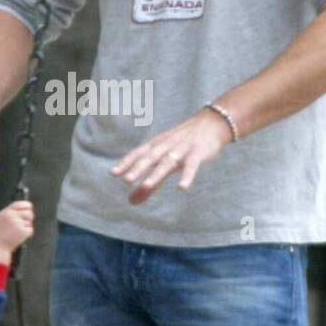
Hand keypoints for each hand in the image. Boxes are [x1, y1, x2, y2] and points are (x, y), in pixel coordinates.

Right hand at [0, 200, 34, 256]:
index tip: (29, 208)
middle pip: (29, 212)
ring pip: (29, 222)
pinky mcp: (23, 232)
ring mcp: (18, 224)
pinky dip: (27, 234)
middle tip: (24, 223)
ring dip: (26, 227)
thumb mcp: (0, 219)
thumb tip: (24, 208)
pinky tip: (18, 237)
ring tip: (16, 233)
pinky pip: (30, 230)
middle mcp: (13, 216)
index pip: (20, 204)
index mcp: (6, 212)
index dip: (27, 205)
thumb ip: (10, 212)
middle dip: (29, 217)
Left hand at [109, 108, 233, 204]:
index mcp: (157, 146)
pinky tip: (182, 187)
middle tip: (126, 180)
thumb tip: (131, 202)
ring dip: (157, 173)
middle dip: (138, 168)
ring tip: (146, 185)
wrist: (212, 124)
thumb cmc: (184, 144)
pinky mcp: (198, 153)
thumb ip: (150, 184)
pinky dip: (187, 176)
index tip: (113, 173)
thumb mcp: (165, 162)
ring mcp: (182, 149)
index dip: (126, 163)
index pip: (139, 154)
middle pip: (150, 158)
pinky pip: (192, 165)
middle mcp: (167, 146)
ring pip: (168, 162)